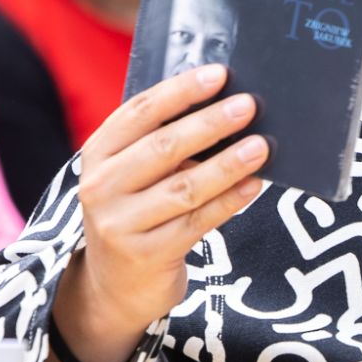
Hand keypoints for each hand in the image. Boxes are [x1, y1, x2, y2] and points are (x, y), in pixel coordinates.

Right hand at [52, 66, 266, 361]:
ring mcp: (121, 224)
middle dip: (210, 124)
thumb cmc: (136, 214)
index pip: (139, 112)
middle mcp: (100, 187)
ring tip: (263, 146)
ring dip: (228, 163)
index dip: (180, 91)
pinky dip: (230, 201)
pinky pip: (199, 221)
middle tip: (249, 106)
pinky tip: (254, 185)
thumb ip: (162, 144)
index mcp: (98, 155)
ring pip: (185, 186)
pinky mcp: (148, 255)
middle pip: (163, 147)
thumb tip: (225, 106)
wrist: (114, 287)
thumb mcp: (132, 176)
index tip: (220, 74)